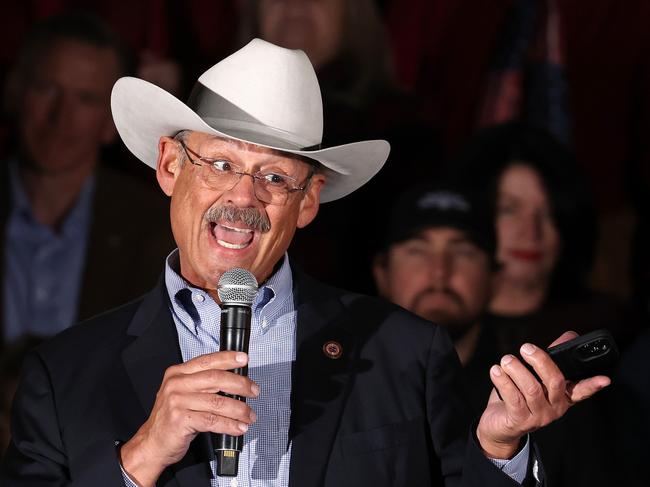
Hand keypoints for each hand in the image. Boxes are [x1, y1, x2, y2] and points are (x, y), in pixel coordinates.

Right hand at [120, 351, 258, 485]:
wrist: (151, 443)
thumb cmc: (172, 418)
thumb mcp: (184, 394)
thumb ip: (204, 385)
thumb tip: (235, 382)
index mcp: (177, 373)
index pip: (207, 361)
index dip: (228, 358)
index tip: (244, 359)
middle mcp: (176, 384)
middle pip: (216, 379)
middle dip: (240, 385)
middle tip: (254, 391)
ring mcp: (176, 401)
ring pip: (217, 402)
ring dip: (239, 409)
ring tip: (249, 415)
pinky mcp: (180, 420)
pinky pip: (212, 420)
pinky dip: (229, 425)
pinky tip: (239, 427)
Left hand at [476, 331, 610, 458]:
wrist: (499, 426)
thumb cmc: (518, 397)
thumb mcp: (535, 377)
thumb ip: (549, 358)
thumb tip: (569, 336)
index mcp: (561, 397)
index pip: (581, 391)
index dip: (593, 385)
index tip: (604, 379)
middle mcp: (554, 408)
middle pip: (554, 382)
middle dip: (540, 361)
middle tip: (525, 348)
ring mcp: (538, 416)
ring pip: (531, 388)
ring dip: (516, 370)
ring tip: (506, 360)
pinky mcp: (520, 421)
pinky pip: (513, 397)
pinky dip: (503, 381)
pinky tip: (496, 371)